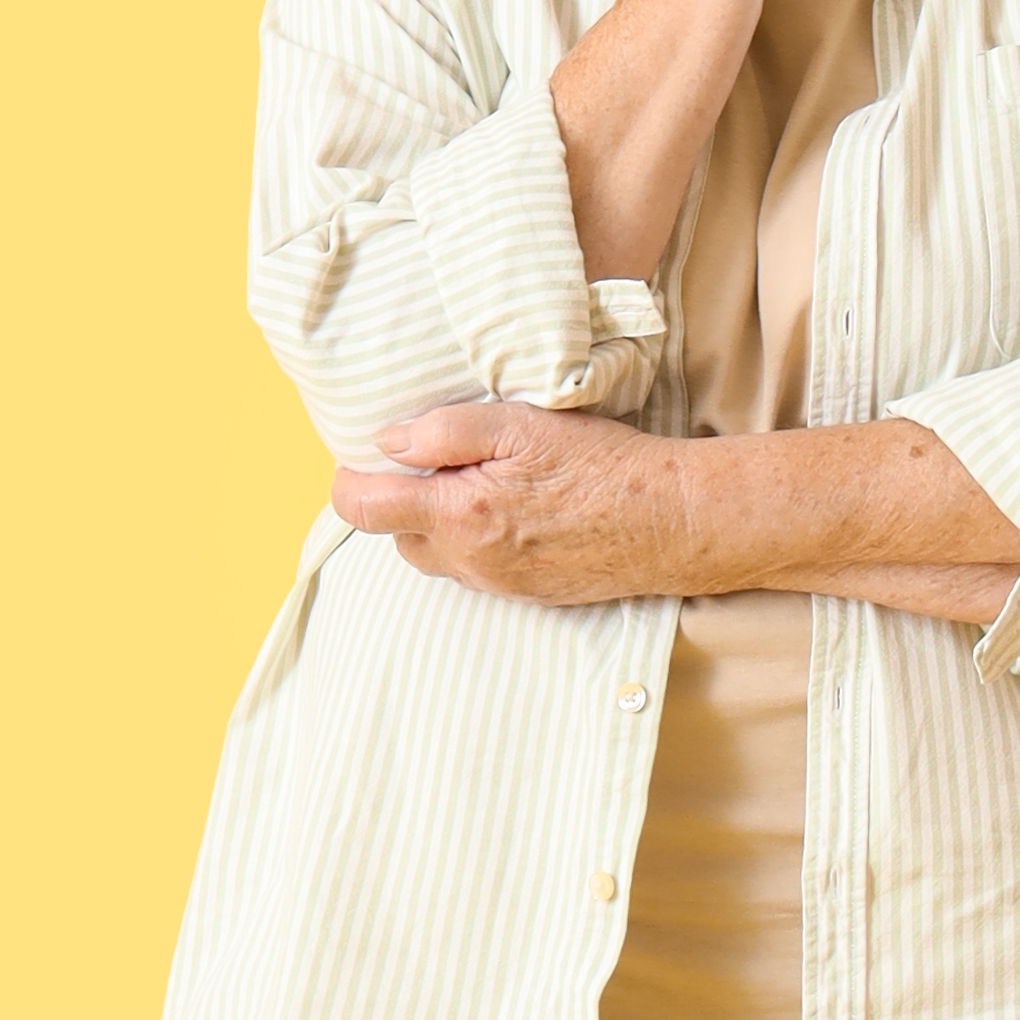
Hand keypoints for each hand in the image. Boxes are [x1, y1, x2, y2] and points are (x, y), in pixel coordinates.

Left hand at [331, 394, 706, 605]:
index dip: (350, 479)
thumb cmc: (601, 465)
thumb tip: (386, 442)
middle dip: (402, 499)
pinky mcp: (524, 595)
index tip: (362, 456)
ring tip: (479, 482)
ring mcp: (496, 585)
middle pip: (396, 536)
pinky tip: (515, 510)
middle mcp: (469, 560)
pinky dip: (477, 541)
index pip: (364, 509)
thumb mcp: (522, 424)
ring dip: (439, 523)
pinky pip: (476, 570)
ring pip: (436, 556)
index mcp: (459, 514)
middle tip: (435, 460)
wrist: (669, 522)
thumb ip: (445, 431)